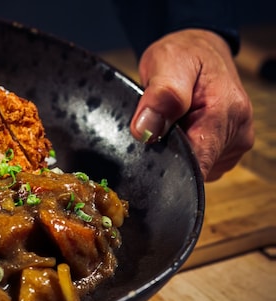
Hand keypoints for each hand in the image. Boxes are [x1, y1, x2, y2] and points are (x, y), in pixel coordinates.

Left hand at [129, 29, 253, 181]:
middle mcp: (237, 133)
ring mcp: (234, 143)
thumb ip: (161, 97)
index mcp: (225, 113)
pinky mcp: (227, 149)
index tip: (153, 151)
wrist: (200, 50)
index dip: (169, 166)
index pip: (196, 165)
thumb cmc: (184, 54)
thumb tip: (146, 130)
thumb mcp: (167, 63)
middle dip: (170, 152)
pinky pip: (200, 161)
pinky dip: (184, 150)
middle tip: (161, 122)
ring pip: (196, 166)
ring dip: (177, 150)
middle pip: (194, 167)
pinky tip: (180, 130)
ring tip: (172, 122)